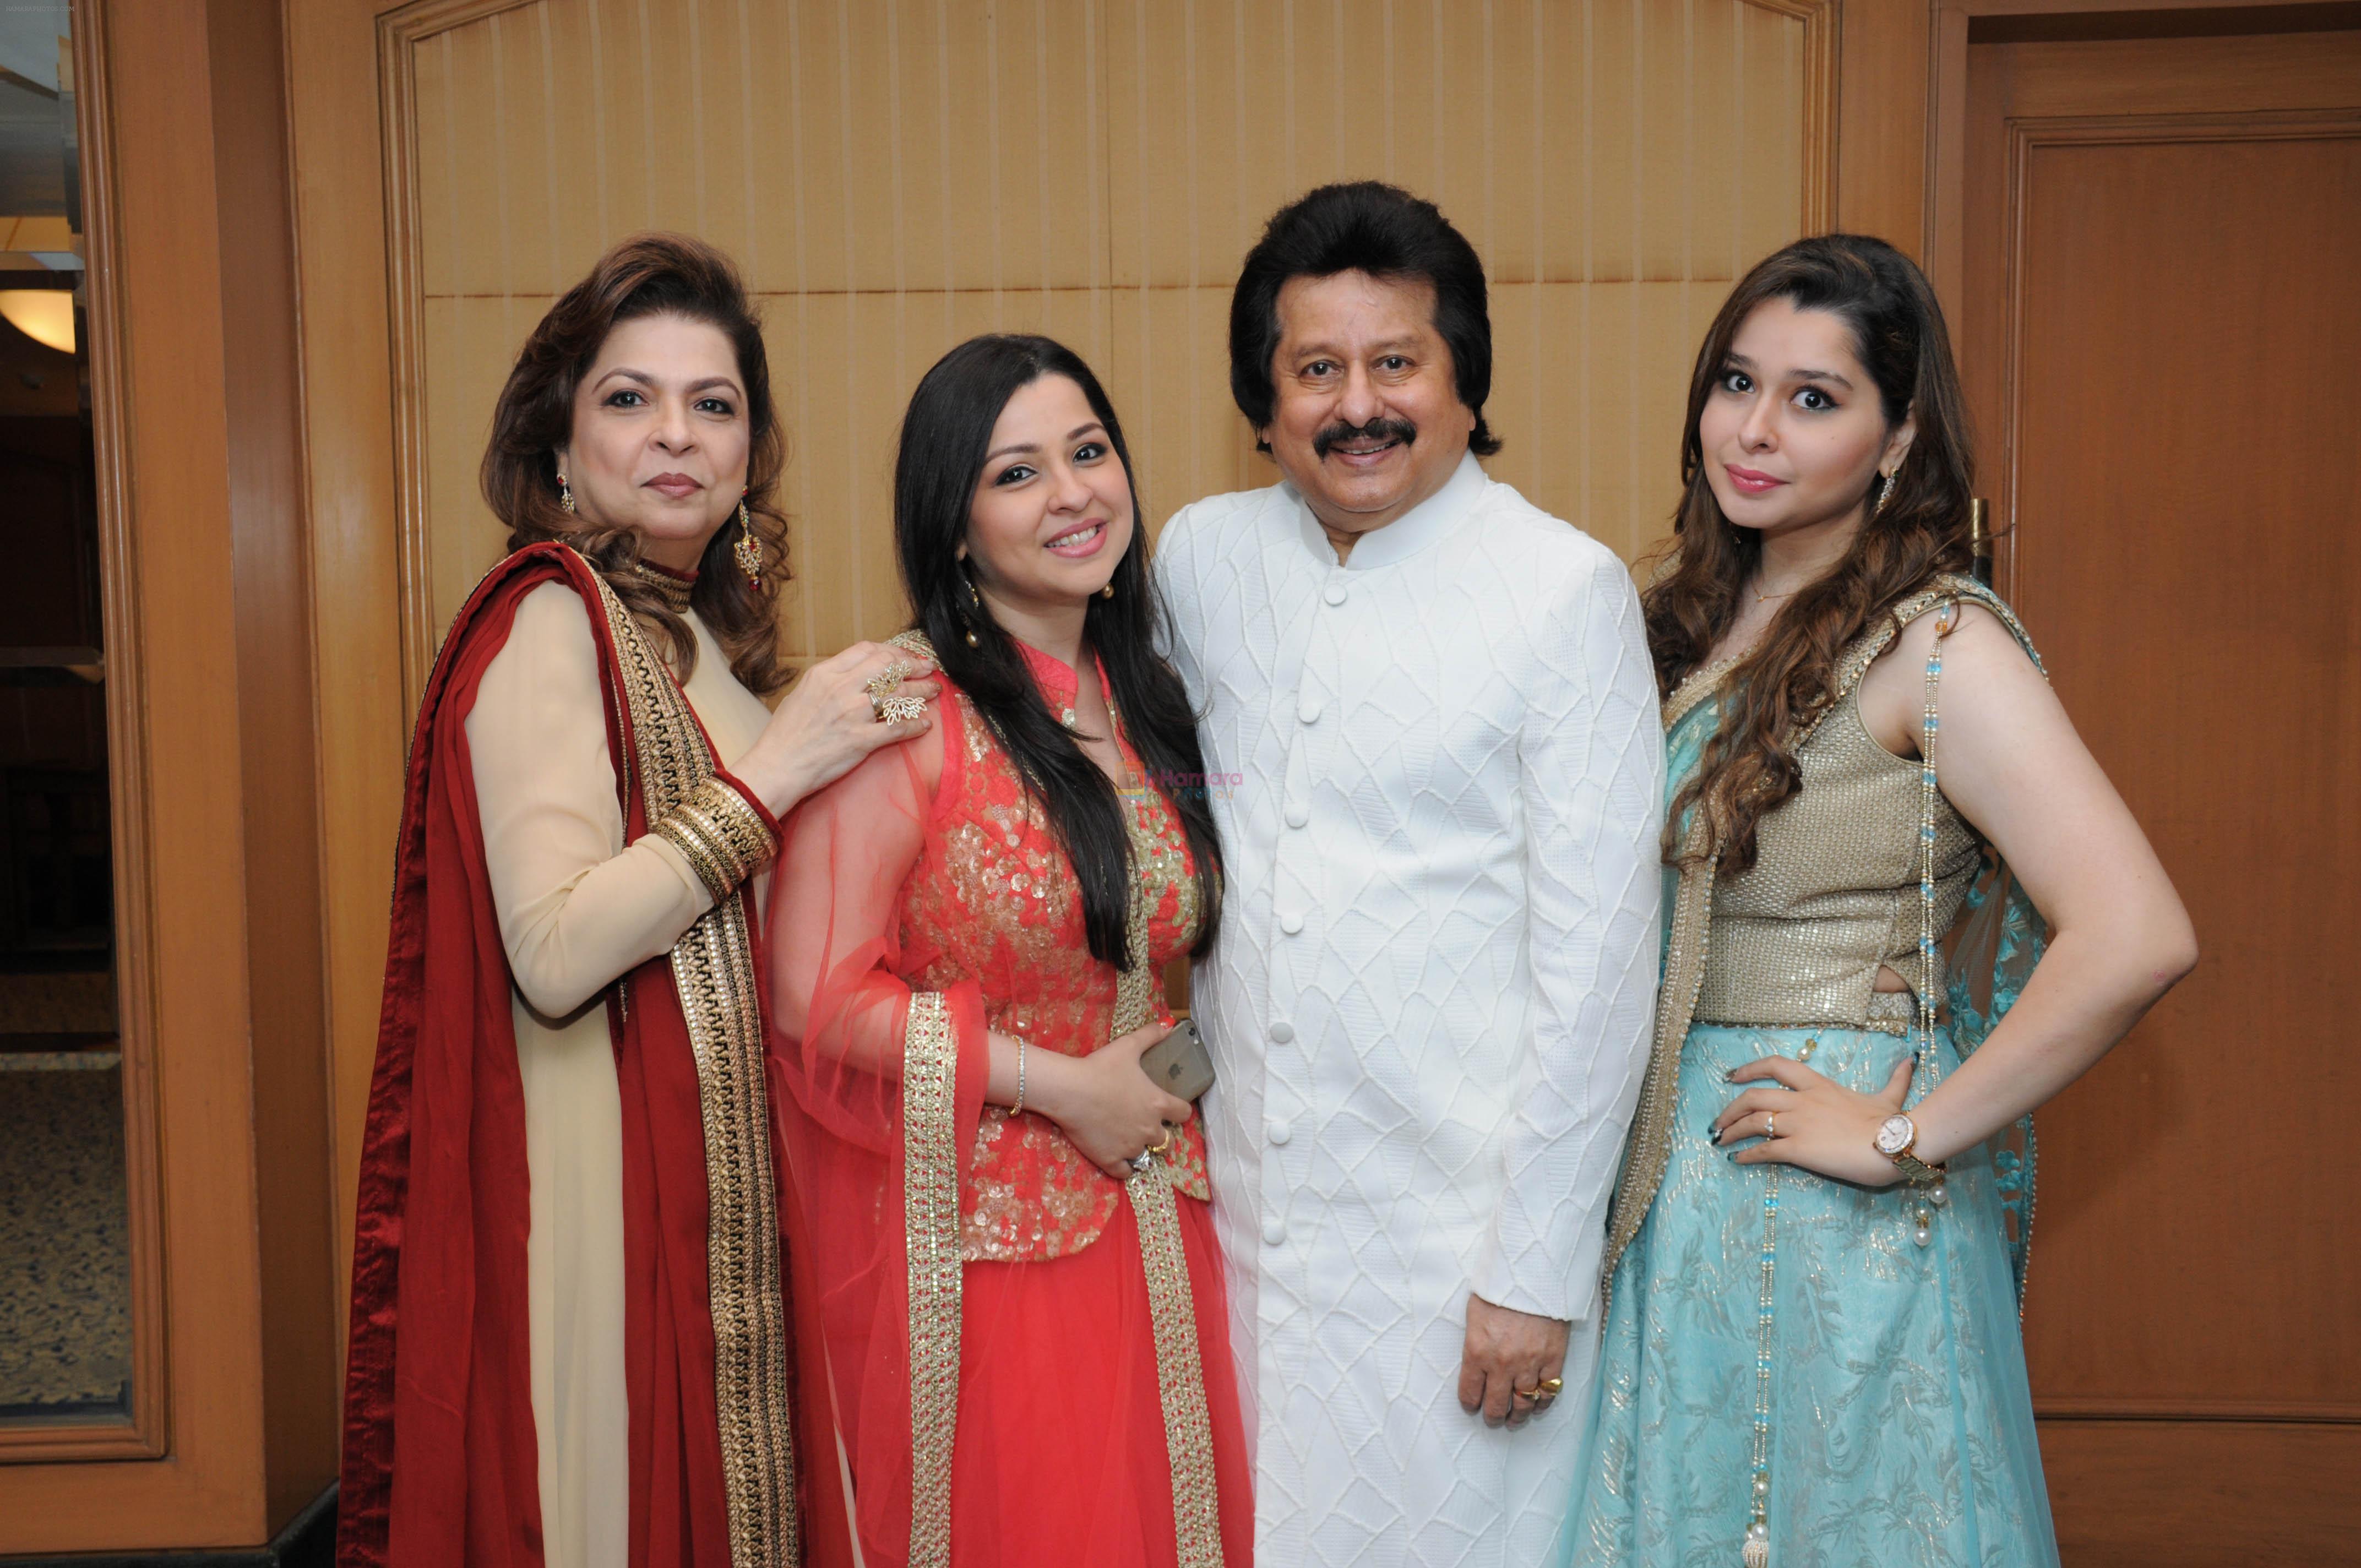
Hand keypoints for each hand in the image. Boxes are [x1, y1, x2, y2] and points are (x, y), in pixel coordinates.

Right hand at [730, 641, 938, 815]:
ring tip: (934, 691)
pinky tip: (924, 725)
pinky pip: (898, 728)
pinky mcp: (861, 740)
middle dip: (913, 665)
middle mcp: (841, 688)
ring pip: (898, 694)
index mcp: (824, 674)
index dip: (892, 651)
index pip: (867, 650)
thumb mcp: (802, 694)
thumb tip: (852, 675)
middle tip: (927, 669)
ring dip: (921, 691)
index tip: (904, 657)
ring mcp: (853, 714)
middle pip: (888, 666)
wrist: (777, 766)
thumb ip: (828, 681)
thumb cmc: (785, 734)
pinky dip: (915, 725)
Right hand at [1023, 1022, 1194, 1179]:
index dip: (1179, 1111)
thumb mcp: (1128, 1046)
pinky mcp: (1111, 1160)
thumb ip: (1151, 1036)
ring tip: (1128, 1140)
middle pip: (1167, 1140)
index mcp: (1158, 1104)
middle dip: (1158, 1133)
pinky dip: (1124, 1167)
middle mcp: (1149, 1130)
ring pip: (1146, 1156)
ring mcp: (1131, 1148)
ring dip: (1141, 1149)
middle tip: (1143, 1123)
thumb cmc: (1101, 1067)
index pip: (1184, 1114)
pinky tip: (1118, 1157)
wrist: (1069, 1090)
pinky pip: (1126, 1173)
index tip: (1170, 1108)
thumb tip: (1168, 1024)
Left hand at [1457, 1295, 1569, 1429]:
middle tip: (1493, 1418)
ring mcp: (1530, 1364)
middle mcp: (1502, 1365)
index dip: (1470, 1404)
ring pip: (1523, 1404)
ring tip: (1514, 1420)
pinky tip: (1537, 1406)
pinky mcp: (1553, 1360)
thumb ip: (1474, 1341)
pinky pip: (1549, 1392)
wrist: (1534, 1273)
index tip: (1472, 1406)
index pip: (1470, 1392)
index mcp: (1477, 1352)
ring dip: (1518, 1416)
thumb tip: (1475, 1360)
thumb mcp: (1474, 1313)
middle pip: (1496, 1405)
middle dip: (1493, 1416)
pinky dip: (1542, 1403)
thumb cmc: (1500, 1288)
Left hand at [1713, 1054, 1914, 1185]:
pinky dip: (1746, 1154)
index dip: (1750, 1069)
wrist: (1895, 1145)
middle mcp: (1802, 1101)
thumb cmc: (1892, 1123)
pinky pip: (1763, 1150)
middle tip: (1718, 1121)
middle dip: (1730, 1108)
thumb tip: (1908, 1061)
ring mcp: (1798, 1124)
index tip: (1733, 1076)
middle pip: (1753, 1096)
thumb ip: (1894, 1080)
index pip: (1776, 1066)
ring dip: (1731, 1131)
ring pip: (1752, 1122)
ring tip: (1720, 1140)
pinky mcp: (1798, 1149)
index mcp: (1819, 1085)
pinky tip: (1737, 1160)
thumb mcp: (1890, 1097)